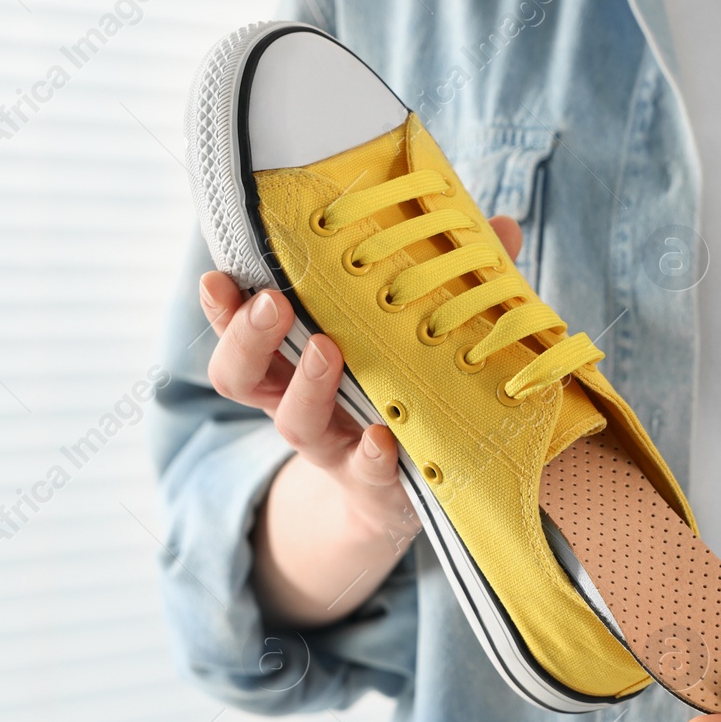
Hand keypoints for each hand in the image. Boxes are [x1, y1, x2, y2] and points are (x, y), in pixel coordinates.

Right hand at [202, 215, 524, 625]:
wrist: (407, 494)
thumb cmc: (403, 393)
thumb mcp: (410, 337)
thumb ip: (448, 281)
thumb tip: (501, 226)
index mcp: (292, 362)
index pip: (240, 331)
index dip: (222, 308)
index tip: (219, 276)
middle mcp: (297, 403)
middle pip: (242, 377)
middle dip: (248, 337)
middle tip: (273, 302)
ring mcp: (332, 447)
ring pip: (294, 423)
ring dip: (307, 385)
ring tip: (327, 350)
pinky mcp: (372, 483)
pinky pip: (364, 471)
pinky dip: (372, 454)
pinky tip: (383, 436)